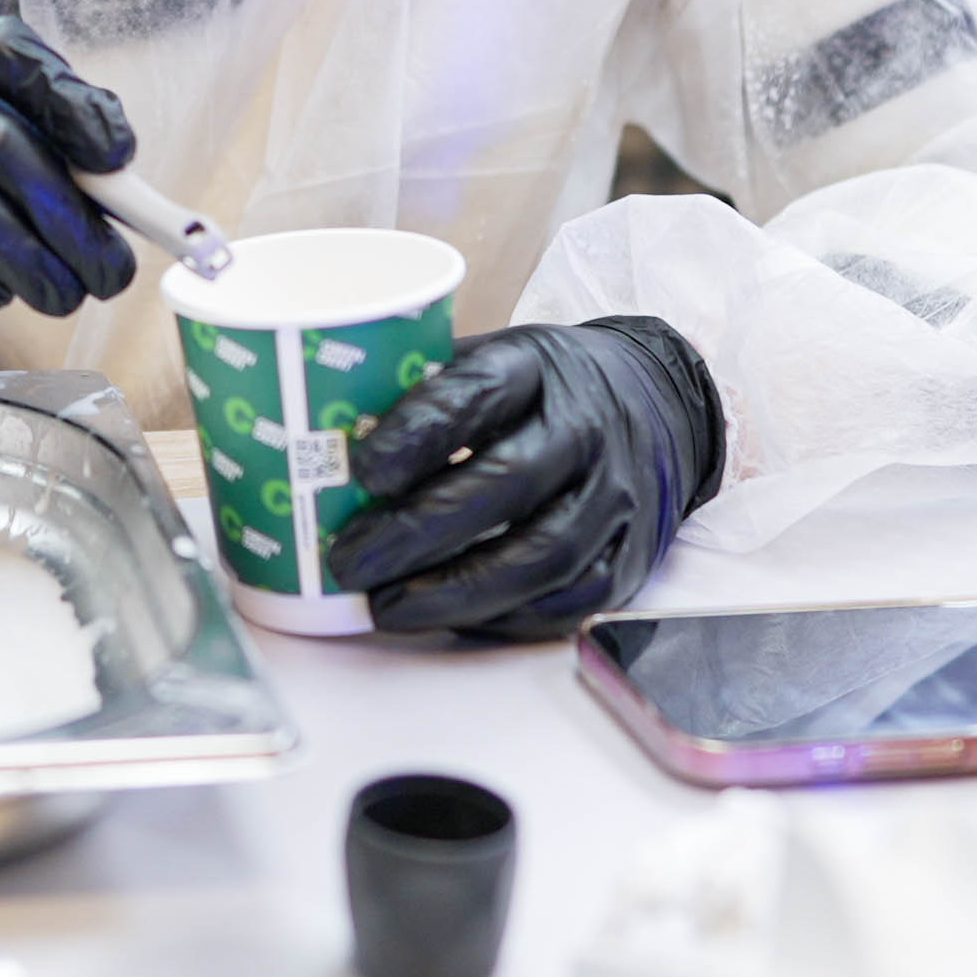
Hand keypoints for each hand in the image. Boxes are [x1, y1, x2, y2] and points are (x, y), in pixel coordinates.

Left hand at [325, 319, 725, 636]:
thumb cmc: (542, 388)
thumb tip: (322, 437)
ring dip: (455, 593)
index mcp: (535, 368)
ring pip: (539, 558)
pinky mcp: (629, 555)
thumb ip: (421, 391)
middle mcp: (584, 430)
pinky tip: (450, 618)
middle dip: (417, 532)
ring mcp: (613, 497)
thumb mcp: (490, 357)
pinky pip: (567, 602)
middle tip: (349, 561)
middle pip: (504, 485)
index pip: (476, 396)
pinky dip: (504, 619)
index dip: (416, 433)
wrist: (654, 404)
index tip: (362, 469)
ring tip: (386, 607)